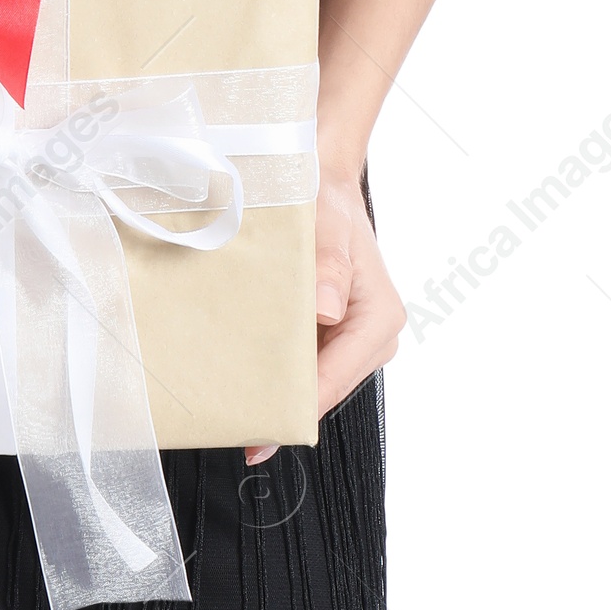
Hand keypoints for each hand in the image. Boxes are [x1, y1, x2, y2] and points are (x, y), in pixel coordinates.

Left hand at [244, 169, 405, 462]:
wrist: (323, 183)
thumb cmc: (327, 199)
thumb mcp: (327, 222)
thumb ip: (328, 262)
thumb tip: (327, 309)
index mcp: (379, 319)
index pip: (335, 379)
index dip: (298, 407)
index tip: (263, 426)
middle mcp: (371, 337)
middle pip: (323, 389)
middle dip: (283, 406)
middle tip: (236, 427)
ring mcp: (352, 340)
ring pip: (312, 382)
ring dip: (276, 390)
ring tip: (232, 406)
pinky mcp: (332, 337)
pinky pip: (303, 364)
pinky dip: (275, 370)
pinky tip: (242, 377)